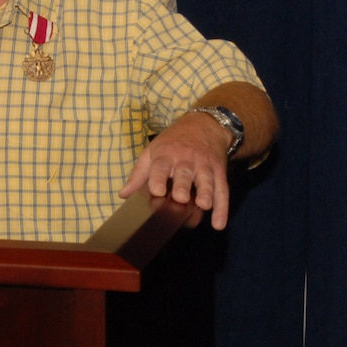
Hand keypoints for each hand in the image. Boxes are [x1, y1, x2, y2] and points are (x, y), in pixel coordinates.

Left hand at [119, 110, 235, 229]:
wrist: (206, 124)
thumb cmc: (174, 141)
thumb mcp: (153, 151)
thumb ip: (139, 174)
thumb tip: (124, 194)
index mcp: (167, 155)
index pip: (161, 166)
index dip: (159, 178)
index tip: (157, 191)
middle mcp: (186, 160)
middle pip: (185, 173)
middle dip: (183, 186)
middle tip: (181, 198)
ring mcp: (205, 165)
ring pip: (206, 180)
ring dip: (206, 193)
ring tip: (204, 206)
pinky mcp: (219, 171)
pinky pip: (222, 190)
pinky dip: (222, 207)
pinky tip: (219, 223)